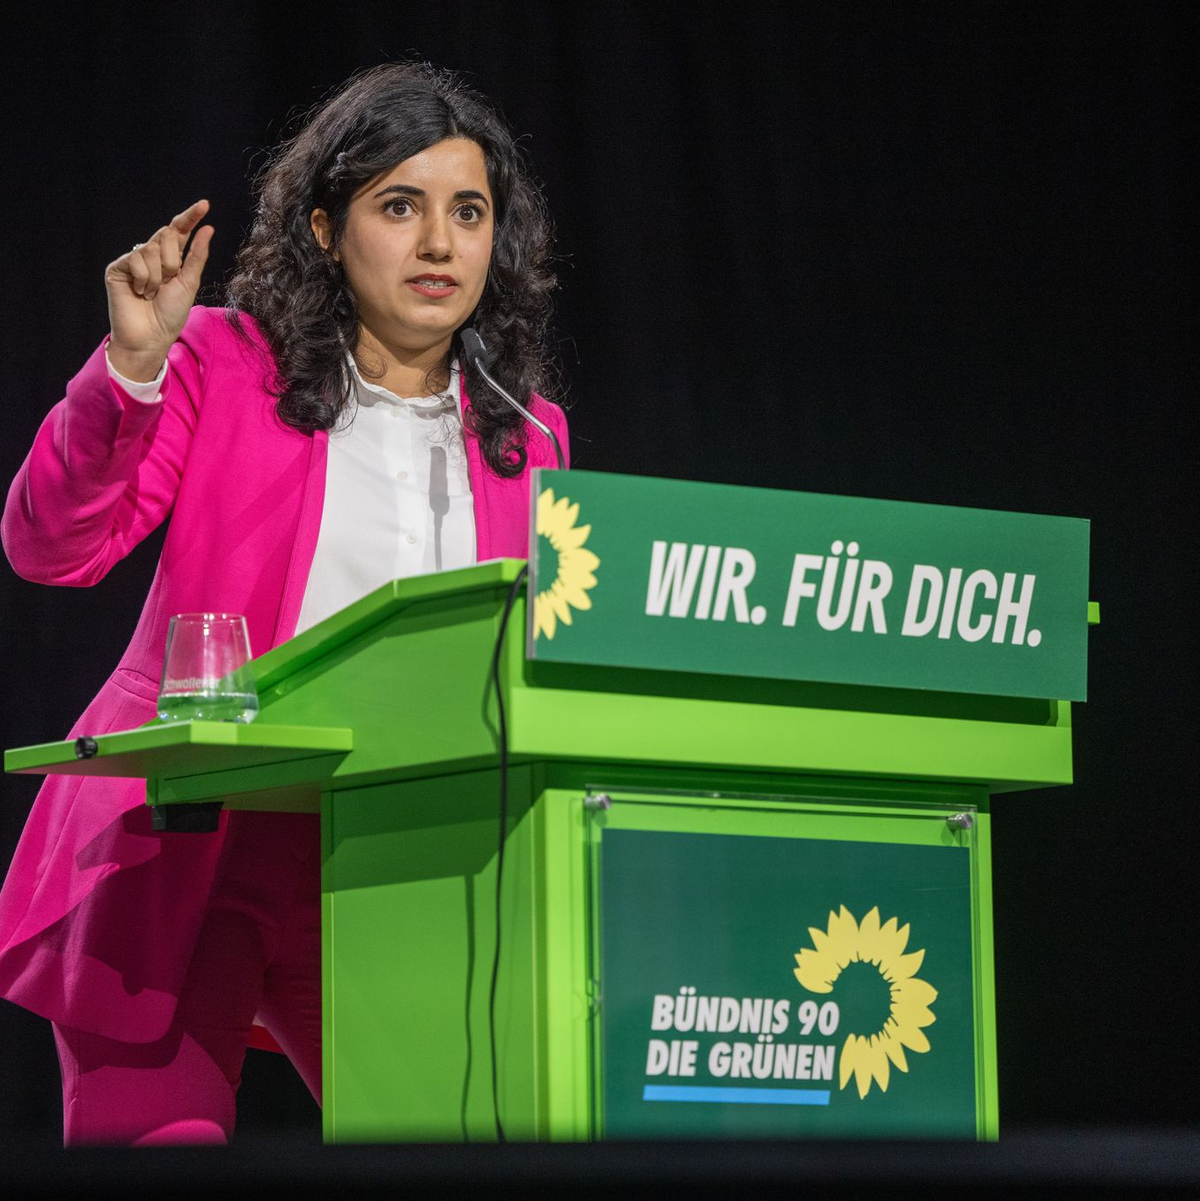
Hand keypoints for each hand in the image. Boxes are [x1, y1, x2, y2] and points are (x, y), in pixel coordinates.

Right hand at [105, 200, 213, 381]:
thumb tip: (208, 228)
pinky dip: (143, 278)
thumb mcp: (189, 283)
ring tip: (152, 293)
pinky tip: (139, 293)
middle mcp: (152, 255)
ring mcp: (133, 260)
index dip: (190, 217)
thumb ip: (197, 255)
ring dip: (158, 275)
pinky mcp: (118, 267)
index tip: (204, 205)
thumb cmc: (170, 314)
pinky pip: (135, 259)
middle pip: (167, 235)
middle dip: (173, 261)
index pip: (179, 231)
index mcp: (171, 258)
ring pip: (151, 248)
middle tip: (167, 283)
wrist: (151, 336)